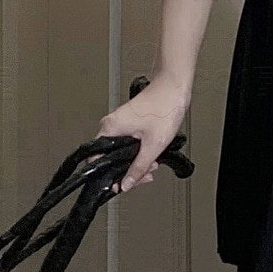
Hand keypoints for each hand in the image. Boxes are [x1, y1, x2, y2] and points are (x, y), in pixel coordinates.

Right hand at [92, 72, 190, 192]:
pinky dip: (140, 151)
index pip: (97, 161)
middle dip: (130, 170)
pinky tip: (152, 154)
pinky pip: (129, 143)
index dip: (111, 176)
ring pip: (122, 152)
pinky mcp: (130, 122)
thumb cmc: (164, 106)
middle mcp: (111, 125)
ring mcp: (120, 123)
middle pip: (111, 158)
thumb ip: (138, 168)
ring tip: (153, 164)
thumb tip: (127, 183)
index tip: (121, 184)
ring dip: (137, 161)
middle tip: (144, 175)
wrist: (174, 87)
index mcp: (110, 129)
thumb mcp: (153, 145)